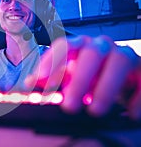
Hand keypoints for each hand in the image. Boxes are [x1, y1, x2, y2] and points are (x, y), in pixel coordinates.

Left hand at [26, 35, 140, 119]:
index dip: (51, 61)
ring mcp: (122, 54)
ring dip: (106, 87)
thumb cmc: (92, 77)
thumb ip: (51, 79)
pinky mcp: (140, 69)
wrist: (122, 79)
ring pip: (118, 61)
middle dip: (79, 80)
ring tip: (96, 110)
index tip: (38, 80)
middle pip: (90, 54)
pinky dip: (137, 97)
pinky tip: (129, 112)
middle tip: (69, 106)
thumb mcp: (69, 78)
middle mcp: (100, 46)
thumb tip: (29, 84)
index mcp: (79, 46)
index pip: (64, 47)